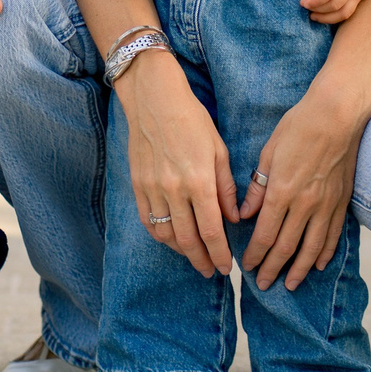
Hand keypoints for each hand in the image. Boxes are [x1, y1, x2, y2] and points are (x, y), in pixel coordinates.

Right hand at [113, 49, 241, 276]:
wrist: (154, 99)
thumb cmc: (193, 120)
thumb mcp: (219, 150)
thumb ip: (226, 188)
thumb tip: (233, 218)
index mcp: (199, 181)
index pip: (212, 230)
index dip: (220, 254)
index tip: (227, 268)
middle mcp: (174, 189)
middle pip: (188, 239)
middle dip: (202, 260)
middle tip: (211, 271)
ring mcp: (152, 188)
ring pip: (166, 235)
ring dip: (181, 252)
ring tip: (193, 257)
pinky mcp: (137, 185)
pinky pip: (148, 221)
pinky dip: (160, 236)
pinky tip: (171, 240)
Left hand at [238, 84, 370, 288]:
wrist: (337, 115)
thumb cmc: (298, 127)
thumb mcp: (269, 153)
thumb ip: (257, 187)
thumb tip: (245, 214)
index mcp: (282, 191)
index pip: (265, 234)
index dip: (255, 254)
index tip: (245, 266)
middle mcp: (304, 204)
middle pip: (286, 247)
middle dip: (272, 268)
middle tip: (262, 284)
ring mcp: (326, 205)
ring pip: (311, 248)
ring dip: (298, 269)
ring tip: (290, 285)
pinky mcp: (341, 202)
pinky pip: (332, 235)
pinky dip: (324, 253)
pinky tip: (317, 265)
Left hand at [299, 0, 370, 22]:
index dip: (315, 1)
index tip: (303, 2)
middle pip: (334, 4)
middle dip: (317, 9)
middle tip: (305, 6)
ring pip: (343, 13)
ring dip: (326, 18)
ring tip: (313, 15)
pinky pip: (349, 13)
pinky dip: (336, 17)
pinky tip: (325, 16)